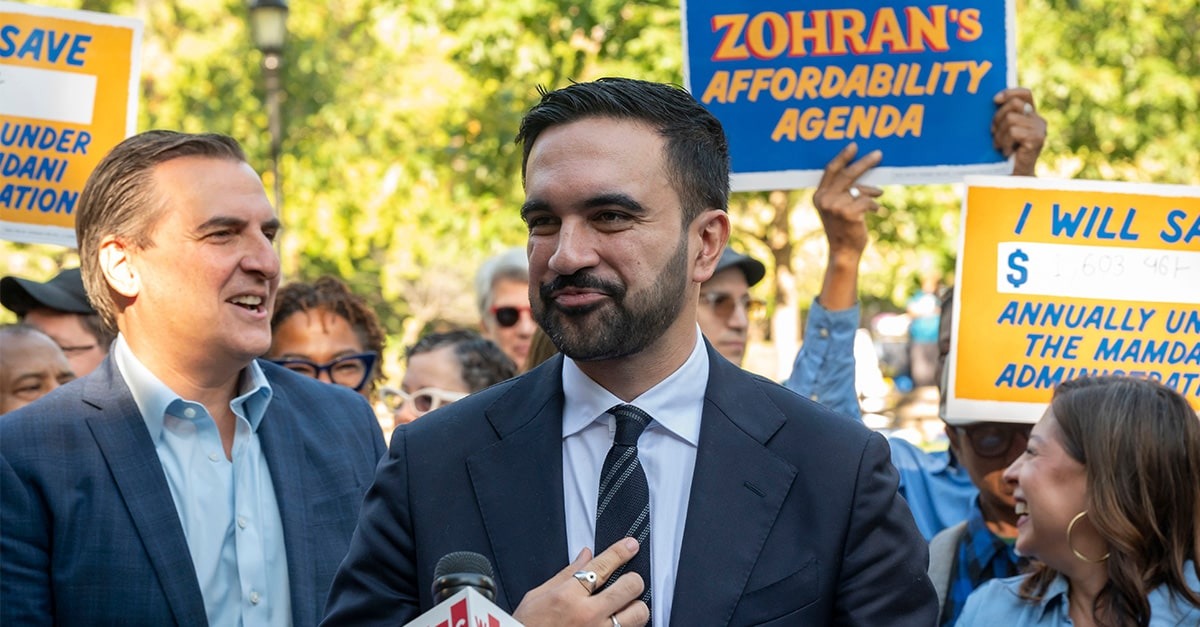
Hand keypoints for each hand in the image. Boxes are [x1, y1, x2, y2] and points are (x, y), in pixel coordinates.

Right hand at [513, 539, 649, 626]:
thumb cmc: (527, 626)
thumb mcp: (538, 596)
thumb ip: (566, 574)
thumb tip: (586, 555)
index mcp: (568, 595)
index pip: (604, 565)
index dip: (621, 551)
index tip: (630, 545)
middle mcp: (587, 614)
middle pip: (630, 586)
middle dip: (633, 580)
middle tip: (629, 581)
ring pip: (638, 614)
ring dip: (635, 608)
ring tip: (625, 607)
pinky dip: (626, 626)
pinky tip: (617, 623)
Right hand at [812, 143, 882, 258]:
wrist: (843, 251)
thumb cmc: (842, 228)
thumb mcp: (835, 208)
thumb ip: (841, 192)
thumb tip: (863, 175)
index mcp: (819, 196)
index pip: (830, 170)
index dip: (842, 157)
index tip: (854, 146)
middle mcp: (825, 199)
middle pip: (847, 174)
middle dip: (864, 163)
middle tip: (878, 155)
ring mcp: (836, 206)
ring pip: (860, 189)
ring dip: (872, 192)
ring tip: (878, 195)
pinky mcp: (849, 213)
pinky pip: (867, 200)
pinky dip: (874, 204)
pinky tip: (873, 211)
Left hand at [992, 87, 1046, 175]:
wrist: (1013, 176)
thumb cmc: (1004, 154)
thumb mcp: (1002, 130)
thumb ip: (1003, 115)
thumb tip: (994, 99)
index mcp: (1030, 116)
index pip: (1025, 94)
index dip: (1010, 92)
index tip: (995, 100)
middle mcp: (1038, 120)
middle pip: (1014, 104)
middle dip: (998, 118)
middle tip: (994, 134)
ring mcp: (1039, 129)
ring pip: (1011, 119)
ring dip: (1000, 134)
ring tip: (1001, 146)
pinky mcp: (1037, 138)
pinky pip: (1014, 131)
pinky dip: (1005, 142)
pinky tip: (1006, 151)